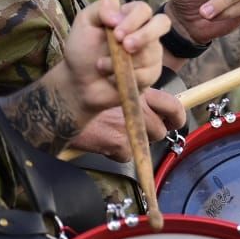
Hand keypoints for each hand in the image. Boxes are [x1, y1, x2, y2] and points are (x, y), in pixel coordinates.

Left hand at [61, 0, 168, 117]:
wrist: (79, 81)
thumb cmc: (82, 49)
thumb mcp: (84, 23)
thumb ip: (100, 10)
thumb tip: (118, 14)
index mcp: (129, 16)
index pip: (143, 9)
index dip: (134, 20)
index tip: (117, 33)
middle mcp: (144, 31)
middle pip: (162, 23)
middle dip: (145, 35)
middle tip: (126, 47)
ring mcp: (150, 53)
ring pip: (151, 53)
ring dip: (123, 62)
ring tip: (102, 66)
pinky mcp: (150, 74)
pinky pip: (148, 74)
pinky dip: (127, 77)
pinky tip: (112, 78)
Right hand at [69, 89, 185, 160]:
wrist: (62, 104)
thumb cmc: (85, 90)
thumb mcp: (115, 83)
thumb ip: (132, 93)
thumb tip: (148, 107)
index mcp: (139, 90)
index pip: (173, 105)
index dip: (178, 117)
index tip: (175, 123)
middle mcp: (137, 107)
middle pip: (160, 130)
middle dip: (150, 133)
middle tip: (136, 131)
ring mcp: (128, 126)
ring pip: (144, 144)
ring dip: (134, 143)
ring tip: (115, 133)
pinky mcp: (117, 143)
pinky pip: (126, 155)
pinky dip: (115, 152)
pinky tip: (102, 140)